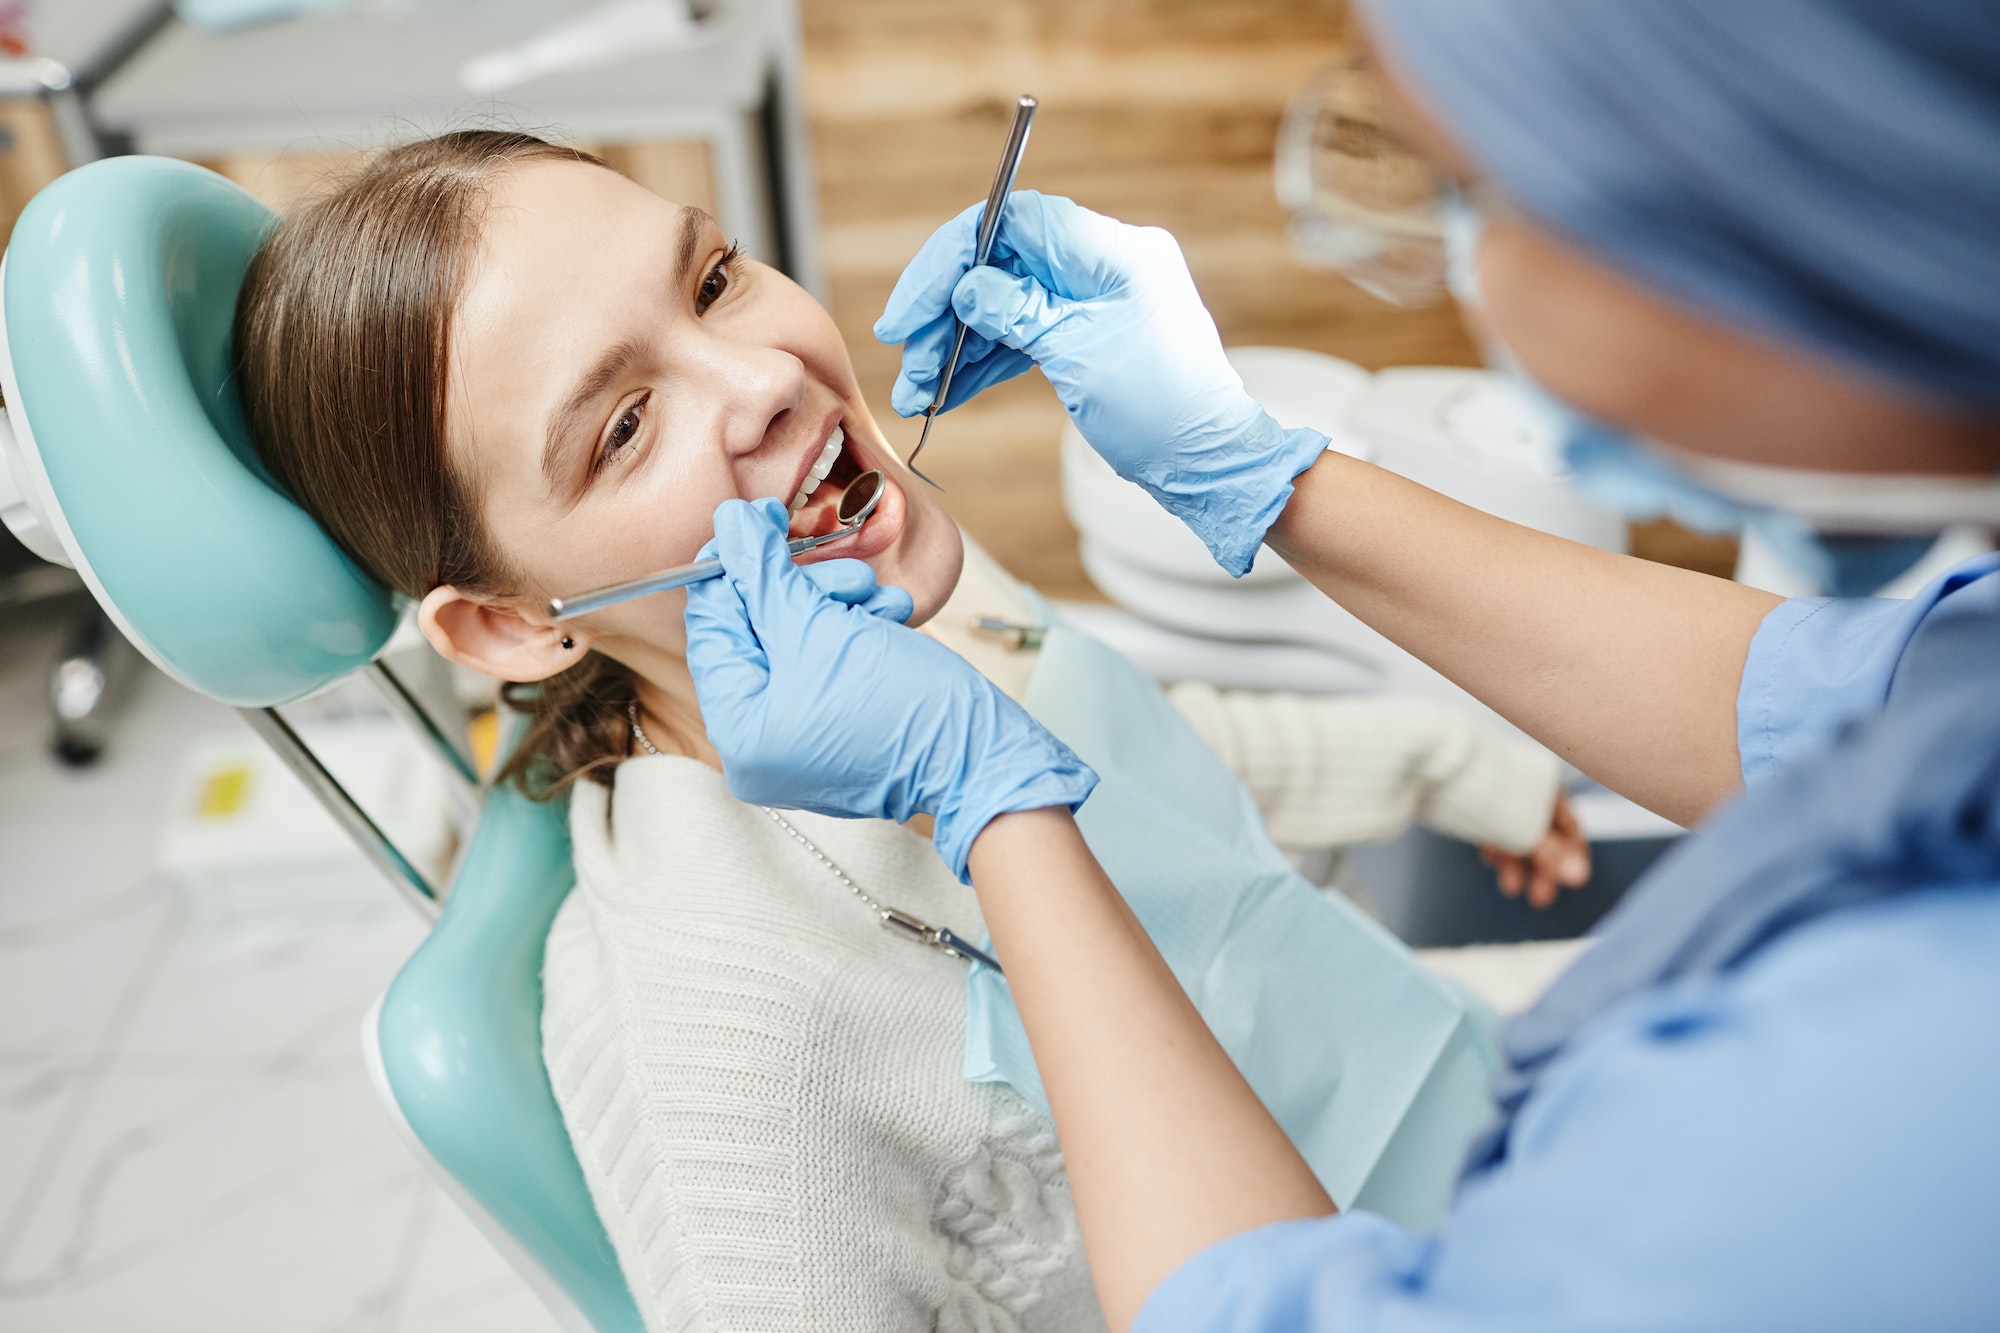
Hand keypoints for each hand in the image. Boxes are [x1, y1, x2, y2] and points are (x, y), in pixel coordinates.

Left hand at [683, 498, 1097, 879]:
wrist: (979, 755)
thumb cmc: (901, 704)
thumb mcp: (822, 626)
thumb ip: (764, 575)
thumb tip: (727, 525)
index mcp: (738, 729)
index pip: (711, 627)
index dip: (733, 566)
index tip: (758, 519)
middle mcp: (758, 745)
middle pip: (756, 633)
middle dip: (804, 590)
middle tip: (844, 573)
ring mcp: (798, 741)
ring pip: (798, 641)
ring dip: (839, 606)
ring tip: (880, 602)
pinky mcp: (836, 731)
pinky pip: (827, 664)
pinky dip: (857, 634)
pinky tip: (891, 623)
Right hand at [874, 191, 1329, 575]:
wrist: (1208, 465)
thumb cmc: (1162, 410)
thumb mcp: (1079, 356)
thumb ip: (1018, 312)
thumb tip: (967, 286)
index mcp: (1113, 251)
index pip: (1014, 222)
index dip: (953, 258)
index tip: (913, 309)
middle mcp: (1104, 265)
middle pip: (1002, 265)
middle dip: (947, 312)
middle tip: (909, 356)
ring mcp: (1094, 302)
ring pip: (1006, 304)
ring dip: (957, 345)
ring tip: (917, 389)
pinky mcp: (1087, 337)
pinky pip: (1023, 335)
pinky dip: (985, 361)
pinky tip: (947, 390)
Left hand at [1480, 792, 1590, 909]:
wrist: (1433, 761)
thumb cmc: (1481, 788)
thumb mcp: (1522, 828)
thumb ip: (1550, 853)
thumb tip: (1579, 878)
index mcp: (1546, 787)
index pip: (1570, 827)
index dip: (1572, 857)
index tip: (1571, 884)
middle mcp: (1527, 788)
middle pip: (1544, 834)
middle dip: (1543, 868)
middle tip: (1540, 899)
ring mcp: (1501, 793)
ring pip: (1517, 833)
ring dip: (1517, 863)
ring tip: (1509, 888)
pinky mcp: (1476, 800)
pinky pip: (1495, 826)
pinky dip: (1497, 846)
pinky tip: (1490, 860)